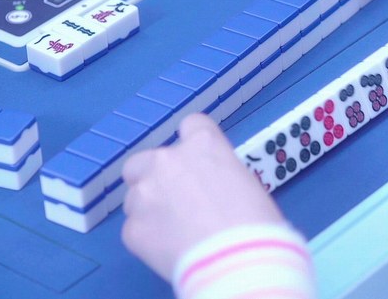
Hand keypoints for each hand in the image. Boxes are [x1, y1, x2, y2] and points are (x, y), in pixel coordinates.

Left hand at [122, 114, 285, 281]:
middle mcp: (167, 161)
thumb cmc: (256, 222)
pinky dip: (149, 238)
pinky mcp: (132, 229)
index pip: (191, 126)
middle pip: (146, 160)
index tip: (198, 164)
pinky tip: (171, 250)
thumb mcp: (245, 183)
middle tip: (176, 200)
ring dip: (151, 208)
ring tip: (175, 232)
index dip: (194, 146)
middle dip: (156, 177)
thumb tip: (209, 188)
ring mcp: (144, 194)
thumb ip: (218, 175)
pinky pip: (135, 229)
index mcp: (203, 145)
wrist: (238, 261)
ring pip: (136, 196)